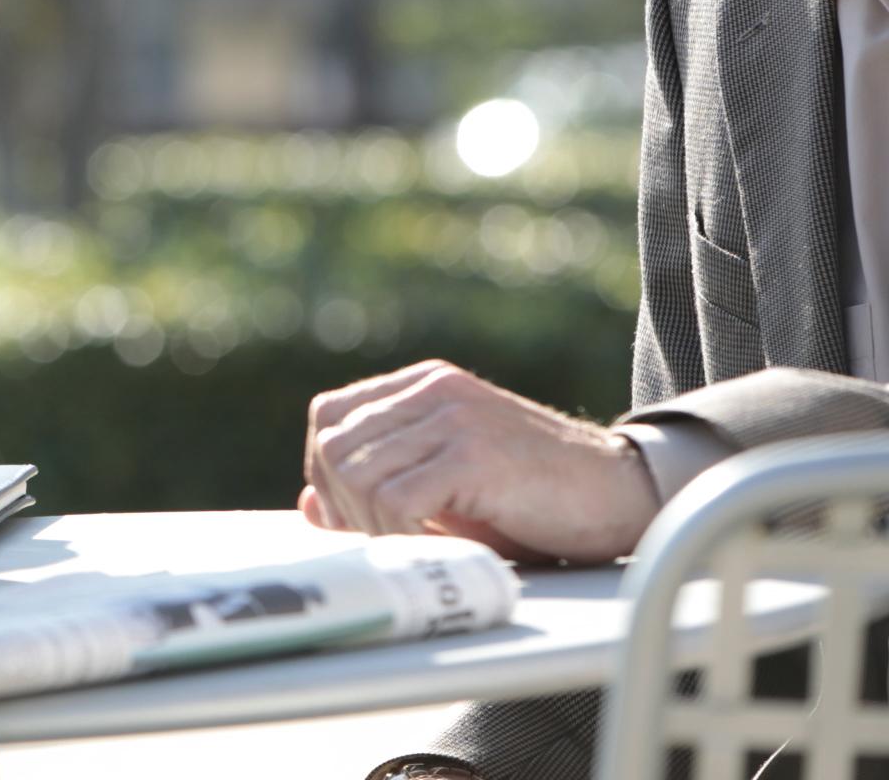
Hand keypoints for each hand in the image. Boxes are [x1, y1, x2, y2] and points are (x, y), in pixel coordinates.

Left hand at [298, 359, 657, 563]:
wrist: (622, 496)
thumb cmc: (536, 499)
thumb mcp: (448, 485)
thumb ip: (381, 485)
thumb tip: (310, 505)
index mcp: (422, 385)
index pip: (330, 417)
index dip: (327, 473)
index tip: (358, 516)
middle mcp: (432, 390)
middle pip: (334, 446)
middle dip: (346, 505)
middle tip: (389, 541)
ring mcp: (454, 417)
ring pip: (356, 473)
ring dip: (374, 526)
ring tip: (420, 545)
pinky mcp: (474, 453)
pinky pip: (396, 500)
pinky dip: (404, 537)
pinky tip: (443, 548)